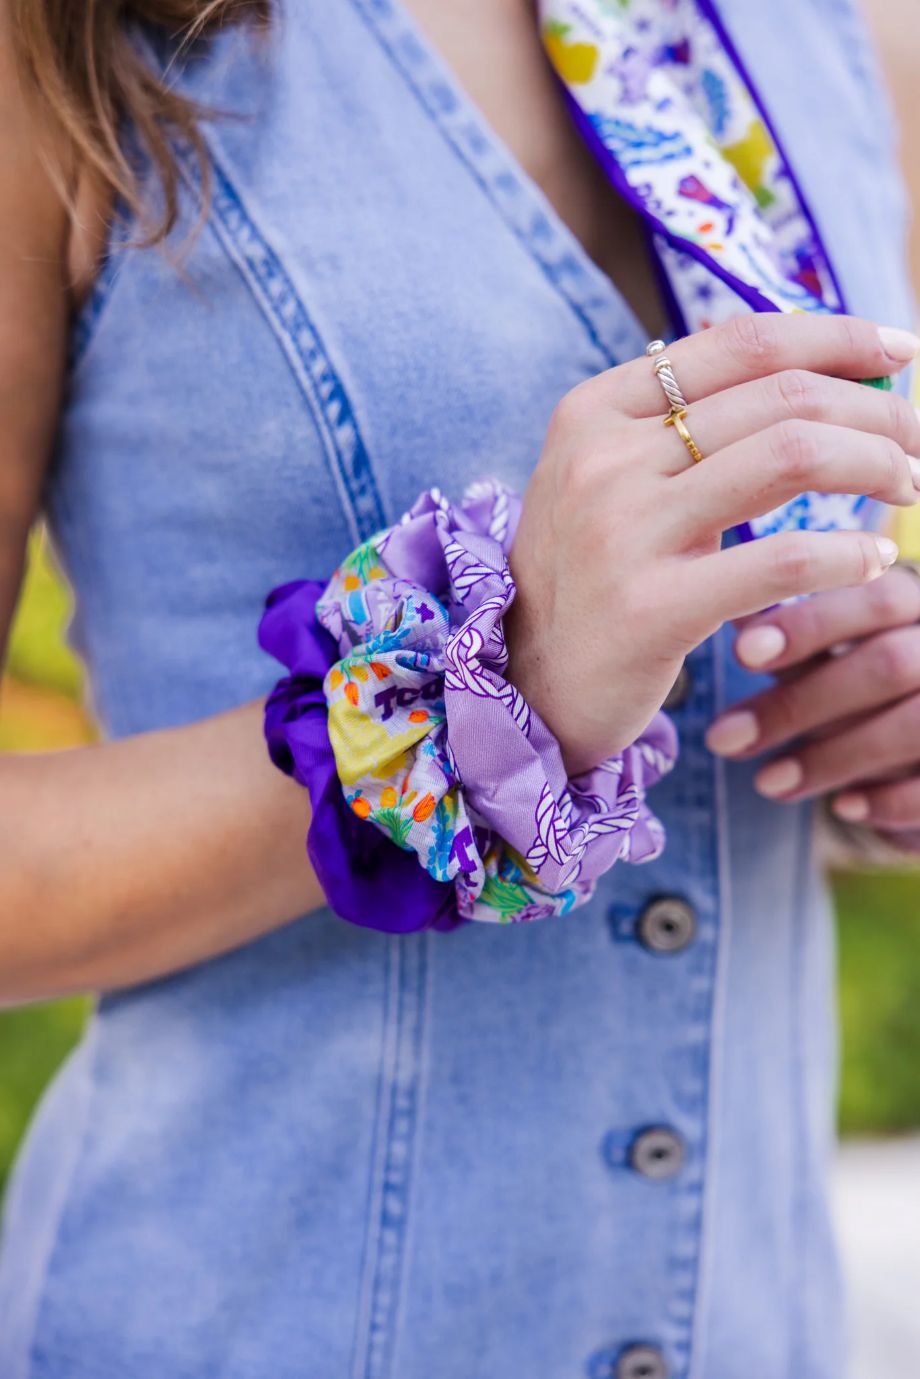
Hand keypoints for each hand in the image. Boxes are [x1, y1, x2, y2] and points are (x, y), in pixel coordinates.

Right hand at [507, 313, 919, 773]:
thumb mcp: (607, 481)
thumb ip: (677, 425)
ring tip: (907, 487)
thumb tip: (804, 370)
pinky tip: (872, 562)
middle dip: (877, 408)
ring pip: (792, 457)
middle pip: (781, 396)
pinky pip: (783, 561)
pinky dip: (847, 555)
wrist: (525, 684)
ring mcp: (622, 533)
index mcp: (594, 411)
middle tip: (918, 437)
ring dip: (875, 463)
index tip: (901, 349)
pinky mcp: (651, 608)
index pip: (741, 342)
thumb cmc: (587, 578)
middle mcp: (602, 460)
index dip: (837, 336)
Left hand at [705, 565, 919, 849]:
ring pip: (911, 724)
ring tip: (766, 782)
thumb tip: (726, 614)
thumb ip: (791, 642)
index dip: (808, 624)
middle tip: (723, 737)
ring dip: (830, 758)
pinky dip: (887, 799)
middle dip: (799, 703)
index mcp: (917, 607)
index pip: (875, 598)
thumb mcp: (831, 659)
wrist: (919, 760)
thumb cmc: (863, 693)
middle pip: (889, 663)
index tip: (740, 653)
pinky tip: (842, 808)